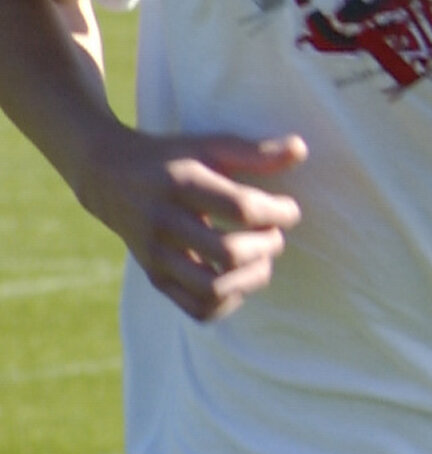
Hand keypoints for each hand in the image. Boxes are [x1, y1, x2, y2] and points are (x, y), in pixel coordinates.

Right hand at [88, 128, 306, 322]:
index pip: (241, 208)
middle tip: (273, 234)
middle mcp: (164, 223)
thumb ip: (255, 152)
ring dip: (251, 278)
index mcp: (181, 185)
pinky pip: (197, 307)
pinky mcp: (154, 277)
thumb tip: (301, 150)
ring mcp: (156, 255)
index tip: (288, 209)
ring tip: (260, 259)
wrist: (108, 177)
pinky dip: (228, 302)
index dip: (278, 212)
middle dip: (268, 246)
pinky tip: (238, 279)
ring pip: (212, 288)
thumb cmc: (173, 160)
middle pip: (229, 252)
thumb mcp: (210, 146)